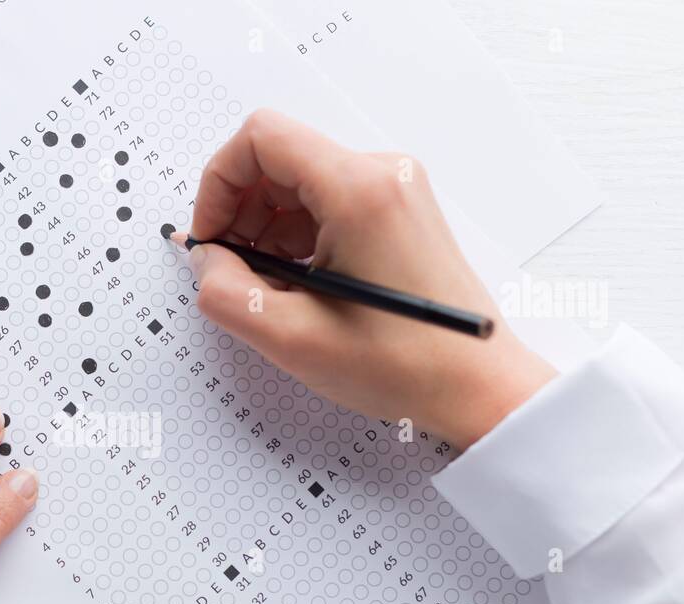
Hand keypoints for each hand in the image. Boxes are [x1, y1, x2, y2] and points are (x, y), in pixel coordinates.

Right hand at [179, 109, 555, 448]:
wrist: (477, 386)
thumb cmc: (404, 364)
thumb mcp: (291, 337)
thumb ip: (226, 292)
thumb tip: (206, 259)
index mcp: (358, 190)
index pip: (261, 138)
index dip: (219, 183)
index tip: (211, 236)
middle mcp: (382, 175)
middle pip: (279, 159)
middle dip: (241, 212)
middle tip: (232, 270)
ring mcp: (395, 190)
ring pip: (300, 184)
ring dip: (268, 230)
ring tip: (270, 290)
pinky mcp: (399, 212)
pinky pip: (327, 204)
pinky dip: (298, 238)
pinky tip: (299, 288)